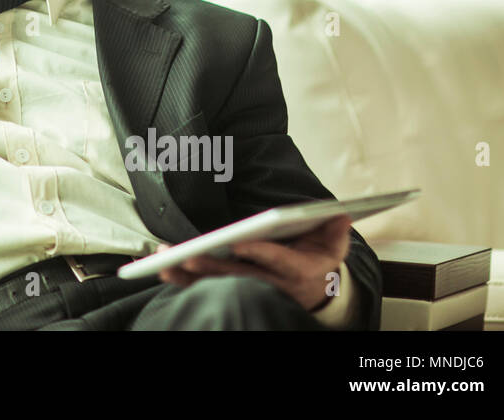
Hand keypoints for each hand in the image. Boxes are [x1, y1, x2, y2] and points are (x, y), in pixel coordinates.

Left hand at [155, 214, 351, 311]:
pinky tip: (162, 267)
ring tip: (164, 259)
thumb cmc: (318, 259)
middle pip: (238, 277)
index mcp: (297, 271)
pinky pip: (206, 287)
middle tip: (188, 255)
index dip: (258, 253)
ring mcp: (251, 289)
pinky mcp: (234, 289)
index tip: (239, 243)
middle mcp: (271, 284)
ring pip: (217, 284)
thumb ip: (335, 231)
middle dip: (211, 266)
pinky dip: (183, 278)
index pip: (277, 262)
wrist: (317, 290)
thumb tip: (341, 214)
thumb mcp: (333, 245)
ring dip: (188, 274)